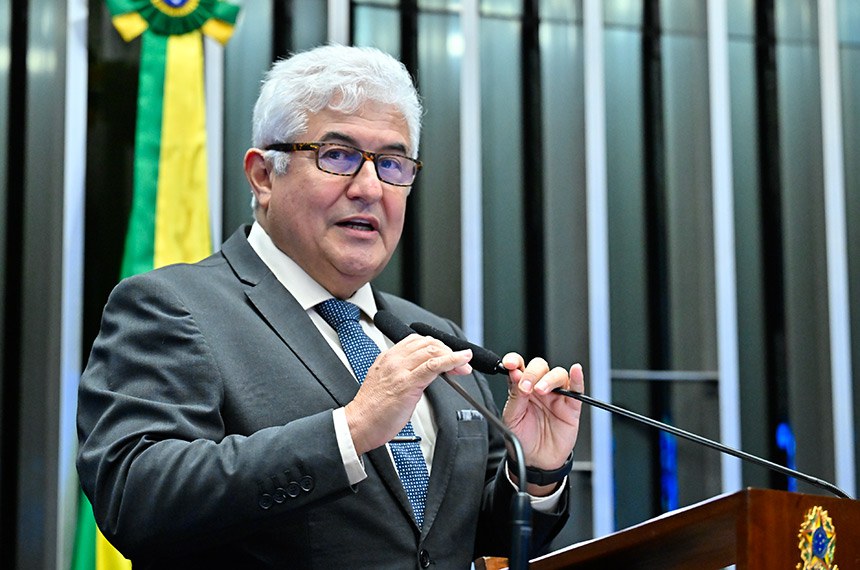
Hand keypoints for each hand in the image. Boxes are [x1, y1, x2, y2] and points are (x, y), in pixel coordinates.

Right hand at [345, 334, 471, 454]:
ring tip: (464, 365)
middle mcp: (394, 360)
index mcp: (387, 358)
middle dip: (448, 350)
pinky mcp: (408, 383)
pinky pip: (434, 365)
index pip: (417, 341)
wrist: (358, 424)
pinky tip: (462, 361)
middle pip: (428, 343)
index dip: (437, 346)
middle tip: (460, 362)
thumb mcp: (385, 383)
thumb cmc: (371, 411)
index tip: (448, 355)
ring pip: (432, 350)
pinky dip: (452, 360)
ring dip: (453, 355)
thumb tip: (423, 374)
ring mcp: (401, 370)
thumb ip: (401, 374)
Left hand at [501, 355, 583, 490]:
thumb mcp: (512, 418)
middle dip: (532, 373)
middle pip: (539, 367)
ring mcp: (556, 396)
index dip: (515, 361)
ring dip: (549, 378)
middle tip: (526, 387)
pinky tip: (575, 371)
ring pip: (557, 374)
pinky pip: (577, 389)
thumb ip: (515, 397)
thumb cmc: (523, 438)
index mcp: (522, 388)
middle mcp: (539, 388)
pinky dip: (577, 378)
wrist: (536, 461)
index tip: (510, 364)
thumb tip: (516, 376)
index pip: (519, 367)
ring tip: (541, 391)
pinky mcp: (571, 407)